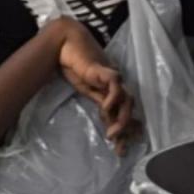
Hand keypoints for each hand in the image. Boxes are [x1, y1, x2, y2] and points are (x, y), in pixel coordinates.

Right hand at [53, 17, 136, 154]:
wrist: (66, 43)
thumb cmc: (74, 64)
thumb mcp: (85, 88)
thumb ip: (95, 99)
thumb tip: (103, 118)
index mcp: (110, 91)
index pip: (121, 113)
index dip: (124, 131)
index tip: (121, 150)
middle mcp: (115, 86)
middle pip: (128, 109)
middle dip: (126, 130)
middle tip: (120, 149)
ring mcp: (111, 78)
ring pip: (126, 99)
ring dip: (122, 118)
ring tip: (112, 134)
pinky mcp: (104, 69)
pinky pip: (115, 83)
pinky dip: (114, 96)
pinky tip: (106, 108)